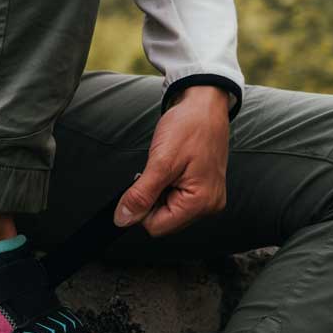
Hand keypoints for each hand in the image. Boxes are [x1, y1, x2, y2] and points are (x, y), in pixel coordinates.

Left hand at [113, 86, 230, 235]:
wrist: (205, 105)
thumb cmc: (189, 127)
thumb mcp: (160, 162)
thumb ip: (141, 195)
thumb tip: (123, 219)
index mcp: (201, 203)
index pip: (157, 227)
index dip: (141, 207)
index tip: (144, 182)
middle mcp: (209, 206)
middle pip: (163, 220)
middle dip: (152, 198)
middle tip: (159, 171)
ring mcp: (208, 198)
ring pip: (169, 210)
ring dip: (160, 191)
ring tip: (168, 167)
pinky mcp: (204, 189)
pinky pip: (177, 198)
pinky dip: (168, 185)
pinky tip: (174, 167)